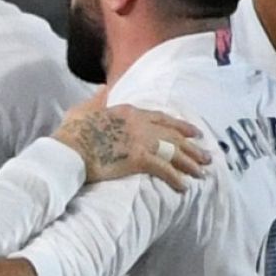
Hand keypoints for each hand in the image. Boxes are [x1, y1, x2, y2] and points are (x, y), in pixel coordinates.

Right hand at [53, 93, 210, 190]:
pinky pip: (165, 170)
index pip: (161, 118)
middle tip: (207, 155)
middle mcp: (140, 124)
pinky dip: (176, 179)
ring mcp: (141, 140)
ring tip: (202, 172)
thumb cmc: (72, 131)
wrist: (69, 149)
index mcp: (129, 111)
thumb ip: (98, 99)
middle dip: (192, 146)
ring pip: (174, 152)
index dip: (180, 126)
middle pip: (173, 135)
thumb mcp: (84, 108)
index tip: (193, 133)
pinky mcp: (139, 159)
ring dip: (190, 163)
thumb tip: (105, 88)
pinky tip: (184, 187)